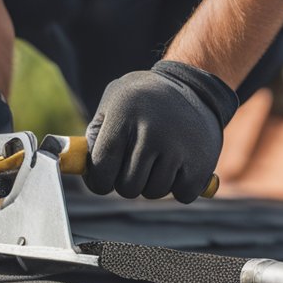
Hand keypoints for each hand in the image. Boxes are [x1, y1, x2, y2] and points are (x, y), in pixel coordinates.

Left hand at [84, 61, 237, 202]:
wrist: (194, 87)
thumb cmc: (143, 101)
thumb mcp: (113, 102)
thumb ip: (95, 135)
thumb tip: (79, 168)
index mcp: (125, 115)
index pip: (102, 167)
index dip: (99, 181)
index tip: (103, 181)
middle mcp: (152, 130)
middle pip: (128, 186)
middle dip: (127, 182)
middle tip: (136, 165)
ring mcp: (179, 147)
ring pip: (154, 192)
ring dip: (153, 184)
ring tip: (159, 160)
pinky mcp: (202, 161)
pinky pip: (181, 195)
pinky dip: (179, 187)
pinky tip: (180, 165)